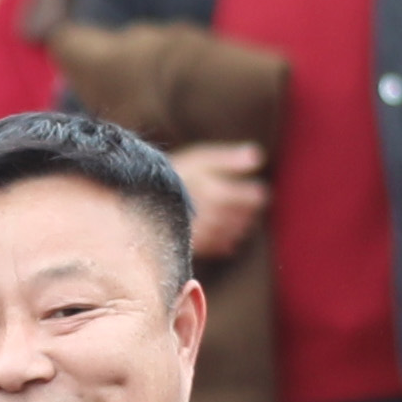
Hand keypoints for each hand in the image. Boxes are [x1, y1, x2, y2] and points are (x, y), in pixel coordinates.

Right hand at [173, 138, 268, 262]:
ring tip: (229, 212)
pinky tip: (220, 227)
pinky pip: (225, 245)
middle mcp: (214, 216)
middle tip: (243, 202)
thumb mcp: (202, 159)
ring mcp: (207, 233)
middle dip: (248, 209)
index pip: (253, 198)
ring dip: (239, 223)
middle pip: (247, 216)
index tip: (257, 190)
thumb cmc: (177, 174)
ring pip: (237, 232)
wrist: (141, 199)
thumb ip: (231, 159)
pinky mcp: (199, 246)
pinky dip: (227, 238)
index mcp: (218, 192)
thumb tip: (259, 155)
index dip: (256, 194)